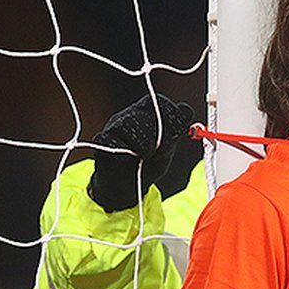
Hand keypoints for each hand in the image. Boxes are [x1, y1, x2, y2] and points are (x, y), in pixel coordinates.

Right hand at [88, 93, 194, 211]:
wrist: (127, 185)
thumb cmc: (148, 162)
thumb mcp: (167, 147)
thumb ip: (176, 130)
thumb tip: (186, 110)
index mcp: (148, 114)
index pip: (161, 103)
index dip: (172, 117)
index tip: (176, 134)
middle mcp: (130, 115)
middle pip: (146, 112)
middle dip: (159, 133)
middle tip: (162, 151)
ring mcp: (114, 127)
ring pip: (127, 124)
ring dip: (142, 143)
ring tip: (146, 155)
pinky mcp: (102, 141)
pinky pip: (109, 140)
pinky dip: (122, 150)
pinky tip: (129, 158)